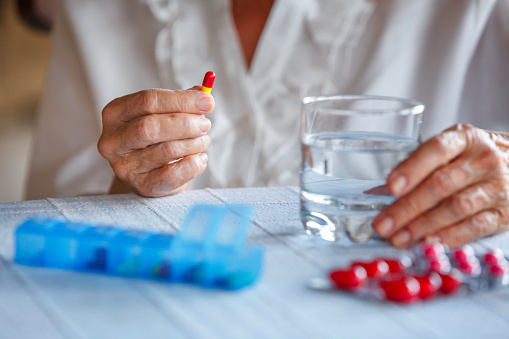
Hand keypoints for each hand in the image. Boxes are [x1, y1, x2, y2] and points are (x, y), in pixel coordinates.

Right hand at [97, 88, 213, 196]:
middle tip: (205, 125)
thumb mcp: (163, 113)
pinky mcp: (141, 185)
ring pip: (166, 150)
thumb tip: (204, 97)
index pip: (148, 101)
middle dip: (185, 124)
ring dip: (194, 144)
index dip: (181, 100)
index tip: (207, 102)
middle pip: (150, 127)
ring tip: (204, 141)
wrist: (149, 172)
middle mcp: (113, 140)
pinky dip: (193, 165)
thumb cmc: (157, 136)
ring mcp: (124, 166)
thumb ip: (181, 102)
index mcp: (115, 113)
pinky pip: (172, 175)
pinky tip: (200, 158)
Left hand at [372, 124, 508, 247]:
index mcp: (463, 139)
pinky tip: (429, 243)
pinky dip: (450, 237)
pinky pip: (475, 227)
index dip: (412, 169)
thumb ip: (417, 166)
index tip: (390, 187)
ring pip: (456, 208)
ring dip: (423, 226)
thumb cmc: (473, 158)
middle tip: (383, 225)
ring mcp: (497, 187)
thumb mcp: (450, 150)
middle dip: (408, 207)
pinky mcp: (505, 213)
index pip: (436, 150)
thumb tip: (379, 192)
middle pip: (441, 184)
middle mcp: (482, 160)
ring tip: (399, 238)